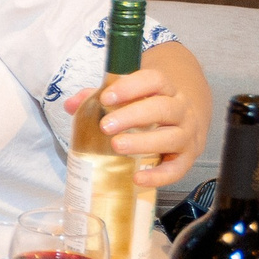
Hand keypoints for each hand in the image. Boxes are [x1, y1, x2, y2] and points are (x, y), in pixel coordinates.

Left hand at [63, 64, 208, 189]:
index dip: (131, 86)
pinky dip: (158, 176)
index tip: (106, 97)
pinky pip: (177, 169)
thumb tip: (70, 105)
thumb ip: (98, 98)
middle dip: (133, 116)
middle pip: (163, 108)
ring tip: (116, 146)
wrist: (184, 123)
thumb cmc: (148, 110)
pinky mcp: (187, 158)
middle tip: (105, 126)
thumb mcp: (129, 99)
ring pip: (172, 137)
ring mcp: (187, 134)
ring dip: (144, 143)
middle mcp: (181, 109)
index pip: (154, 80)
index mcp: (166, 90)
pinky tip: (137, 178)